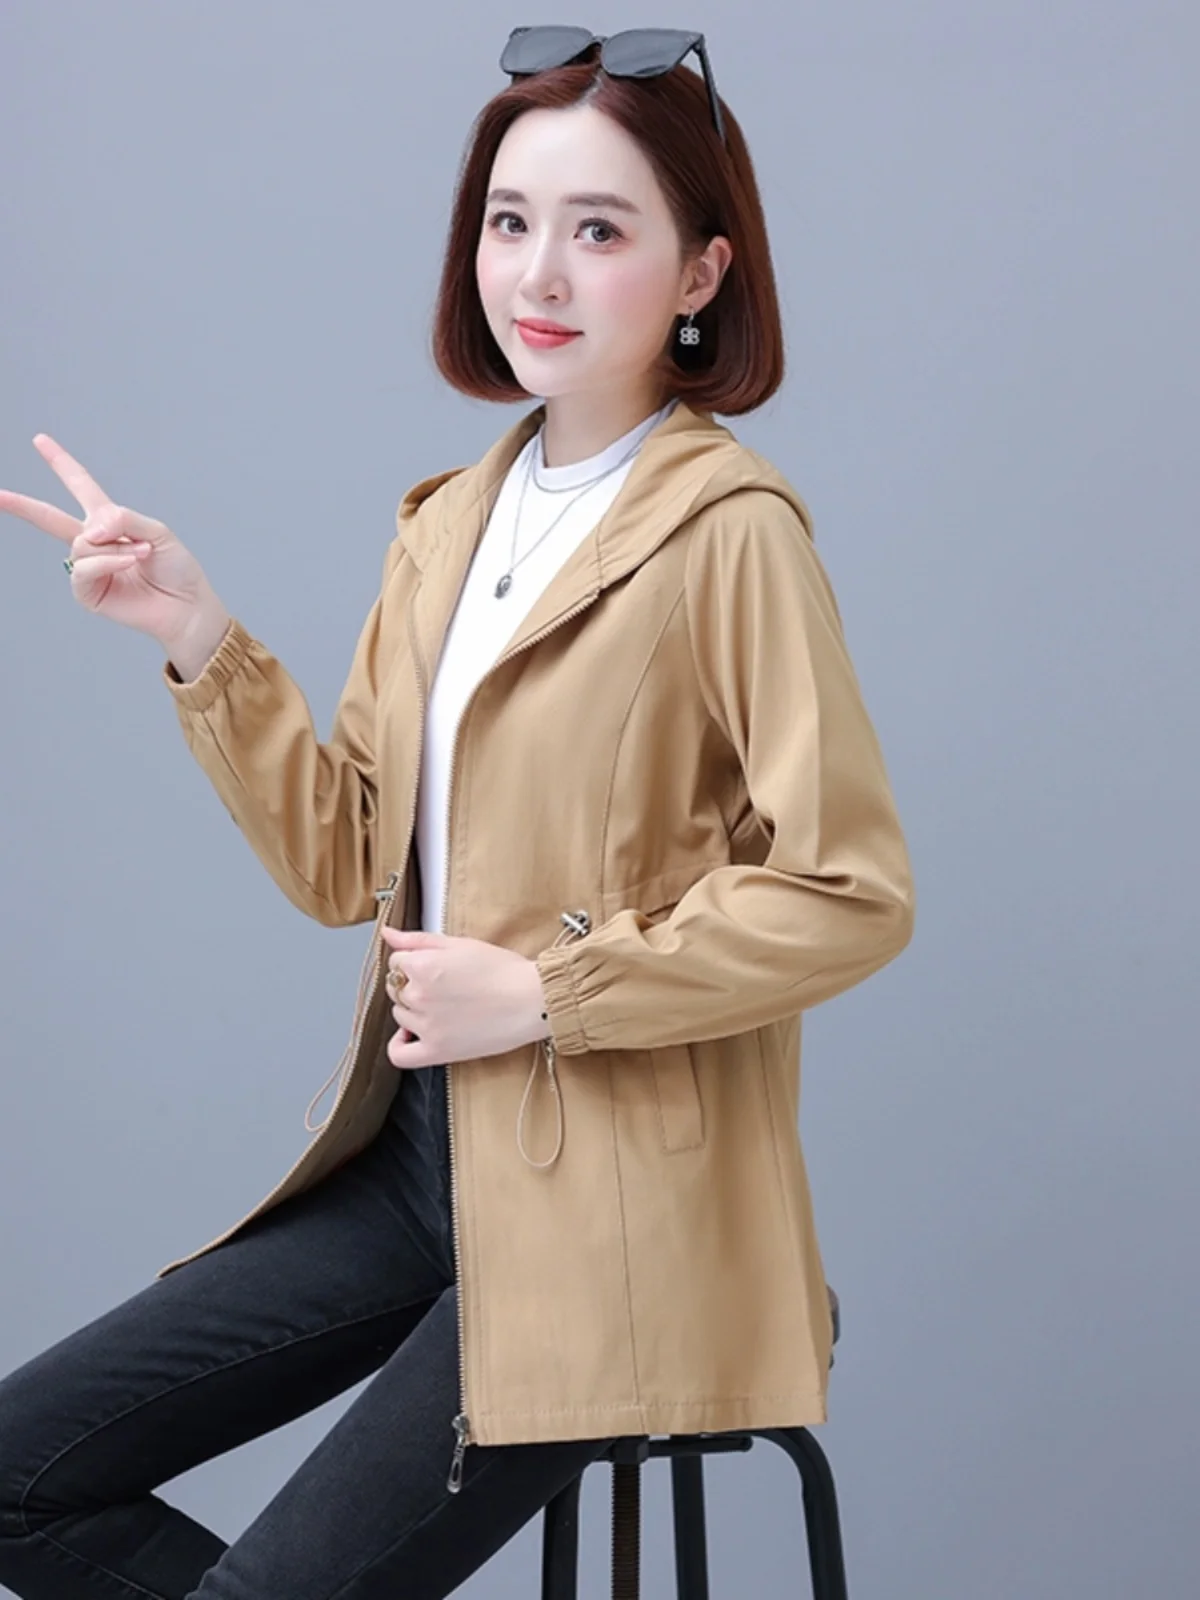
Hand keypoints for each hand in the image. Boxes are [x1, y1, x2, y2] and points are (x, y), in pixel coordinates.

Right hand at [0, 432, 223, 648]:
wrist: (186, 606)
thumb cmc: (177, 569)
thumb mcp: (157, 531)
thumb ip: (121, 519)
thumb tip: (87, 531)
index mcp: (110, 521)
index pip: (80, 486)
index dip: (61, 463)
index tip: (40, 441)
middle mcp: (95, 542)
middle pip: (51, 517)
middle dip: (23, 506)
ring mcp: (89, 568)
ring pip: (82, 544)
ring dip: (114, 547)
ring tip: (141, 554)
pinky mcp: (88, 592)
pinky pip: (85, 567)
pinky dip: (108, 562)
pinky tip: (128, 564)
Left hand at [379, 926, 548, 1069]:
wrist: (532, 1000)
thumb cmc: (503, 970)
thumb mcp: (459, 944)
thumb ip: (417, 939)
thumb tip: (388, 934)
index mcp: (422, 966)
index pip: (396, 961)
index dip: (414, 960)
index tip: (434, 965)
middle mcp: (418, 995)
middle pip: (395, 987)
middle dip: (412, 983)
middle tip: (442, 984)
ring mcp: (426, 1025)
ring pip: (399, 1014)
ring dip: (413, 1009)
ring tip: (443, 1005)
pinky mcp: (436, 1050)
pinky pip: (400, 1054)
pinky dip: (399, 1044)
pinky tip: (412, 1034)